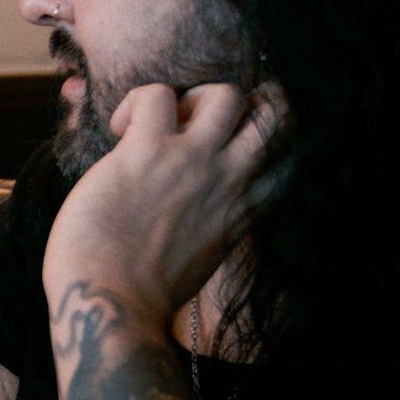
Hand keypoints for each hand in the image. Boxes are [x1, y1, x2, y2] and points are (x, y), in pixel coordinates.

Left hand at [43, 81, 274, 315]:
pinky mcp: (147, 152)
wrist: (111, 306)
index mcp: (243, 211)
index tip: (231, 148)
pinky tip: (121, 130)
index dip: (265, 143)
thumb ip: (212, 225)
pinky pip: (156, 94)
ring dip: (197, 95)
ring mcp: (192, 162)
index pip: (288, 161)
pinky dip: (135, 100)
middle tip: (205, 118)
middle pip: (278, 117)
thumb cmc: (143, 292)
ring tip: (165, 120)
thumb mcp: (203, 258)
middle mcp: (229, 181)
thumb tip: (192, 207)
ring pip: (227, 94)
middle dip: (250, 103)